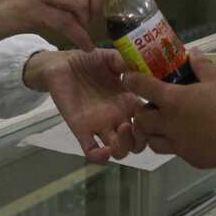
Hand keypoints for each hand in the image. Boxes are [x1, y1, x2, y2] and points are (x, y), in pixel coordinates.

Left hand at [23, 50, 142, 162]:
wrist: (61, 64)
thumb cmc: (88, 60)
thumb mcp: (110, 58)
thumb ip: (126, 62)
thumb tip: (143, 65)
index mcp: (128, 101)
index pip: (148, 120)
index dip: (154, 122)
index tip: (154, 114)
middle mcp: (117, 117)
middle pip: (136, 142)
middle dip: (141, 140)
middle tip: (137, 125)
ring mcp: (100, 126)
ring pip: (119, 150)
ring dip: (124, 147)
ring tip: (123, 129)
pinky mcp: (81, 130)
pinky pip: (92, 152)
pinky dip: (100, 157)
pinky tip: (105, 150)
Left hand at [127, 52, 215, 168]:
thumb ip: (202, 67)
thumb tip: (194, 53)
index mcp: (174, 100)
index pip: (143, 88)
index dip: (133, 80)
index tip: (128, 78)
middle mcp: (170, 124)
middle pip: (141, 121)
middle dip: (141, 113)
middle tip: (150, 106)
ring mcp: (180, 145)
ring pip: (154, 142)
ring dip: (154, 133)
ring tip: (165, 126)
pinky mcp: (193, 160)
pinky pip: (177, 153)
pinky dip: (177, 145)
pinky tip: (189, 138)